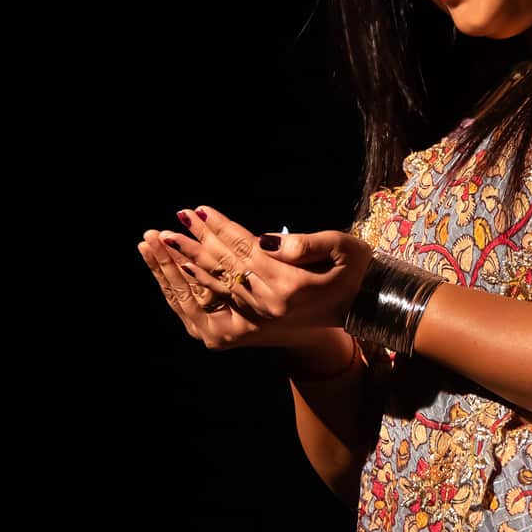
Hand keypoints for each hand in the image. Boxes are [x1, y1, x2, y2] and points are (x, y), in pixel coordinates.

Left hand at [137, 205, 374, 351]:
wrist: (365, 308)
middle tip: (169, 227)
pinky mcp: (258, 321)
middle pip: (225, 268)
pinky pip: (223, 299)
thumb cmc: (356, 270)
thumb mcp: (342, 247)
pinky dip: (201, 282)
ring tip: (165, 243)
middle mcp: (271, 304)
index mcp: (291, 286)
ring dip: (189, 263)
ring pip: (218, 285)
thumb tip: (267, 239)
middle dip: (195, 244)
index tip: (198, 210)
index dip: (221, 228)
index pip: (245, 250)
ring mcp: (262, 317)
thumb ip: (305, 243)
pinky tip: (184, 267)